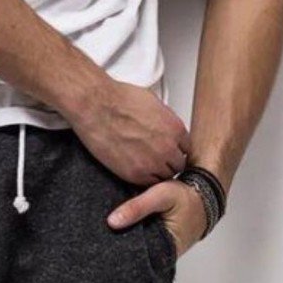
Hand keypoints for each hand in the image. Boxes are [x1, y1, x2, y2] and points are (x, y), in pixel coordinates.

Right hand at [67, 77, 190, 184]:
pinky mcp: (135, 174)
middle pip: (177, 164)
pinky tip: (133, 166)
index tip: (168, 150)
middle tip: (154, 157)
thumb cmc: (119, 99)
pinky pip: (147, 184)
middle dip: (167, 161)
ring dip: (155, 171)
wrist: (97, 106)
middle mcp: (168, 148)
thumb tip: (164, 124)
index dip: (175, 149)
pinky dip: (142, 178)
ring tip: (142, 162)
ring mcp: (153, 163)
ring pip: (163, 176)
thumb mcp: (152, 102)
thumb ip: (164, 119)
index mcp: (175, 129)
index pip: (186, 148)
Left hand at [106, 178, 207, 259]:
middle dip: (119, 244)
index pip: (136, 257)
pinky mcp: (157, 236)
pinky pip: (141, 236)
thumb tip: (111, 222)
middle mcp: (162, 251)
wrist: (203, 195)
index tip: (102, 244)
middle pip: (135, 252)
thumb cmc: (185, 197)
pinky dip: (132, 229)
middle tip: (99, 237)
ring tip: (104, 230)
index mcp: (165, 249)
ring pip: (137, 243)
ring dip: (125, 235)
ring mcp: (160, 245)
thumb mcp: (161, 196)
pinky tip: (119, 221)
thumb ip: (137, 207)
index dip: (119, 251)